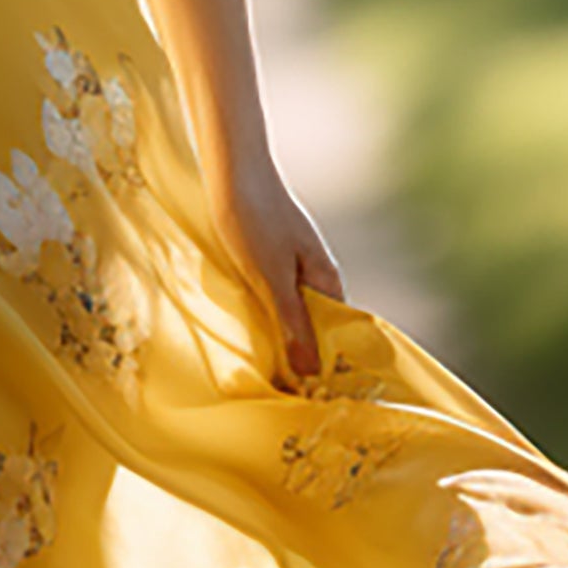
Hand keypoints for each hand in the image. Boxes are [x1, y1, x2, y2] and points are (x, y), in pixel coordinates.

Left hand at [213, 154, 340, 383]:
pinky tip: (246, 327)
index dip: (323, 367)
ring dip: (279, 337)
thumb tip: (310, 373)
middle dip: (299, 357)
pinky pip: (273, 297)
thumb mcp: (271, 278)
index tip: (307, 398)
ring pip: (291, 313)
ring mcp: (293, 265)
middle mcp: (315, 275)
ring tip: (261, 368)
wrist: (232, 168)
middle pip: (314, 327)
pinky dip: (264, 316)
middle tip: (278, 392)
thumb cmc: (253, 219)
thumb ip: (291, 324)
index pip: (336, 337)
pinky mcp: (269, 257)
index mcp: (326, 281)